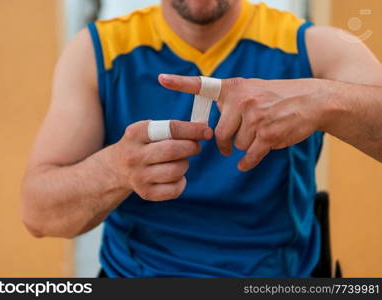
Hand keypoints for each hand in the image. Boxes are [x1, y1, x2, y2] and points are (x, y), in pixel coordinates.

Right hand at [107, 120, 212, 200]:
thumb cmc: (142, 144)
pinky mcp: (145, 193)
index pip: (169, 128)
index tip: (207, 131)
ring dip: (185, 164)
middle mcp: (134, 155)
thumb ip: (172, 129)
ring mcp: (138, 176)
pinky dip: (181, 182)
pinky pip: (175, 189)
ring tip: (180, 161)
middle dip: (191, 147)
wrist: (117, 168)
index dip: (192, 130)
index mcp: (135, 133)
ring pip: (176, 170)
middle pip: (173, 150)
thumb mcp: (148, 130)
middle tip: (196, 146)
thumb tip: (204, 130)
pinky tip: (175, 176)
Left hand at [159, 74, 329, 170]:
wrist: (311, 100)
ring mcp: (255, 117)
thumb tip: (217, 123)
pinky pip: (249, 156)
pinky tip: (246, 163)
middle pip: (220, 134)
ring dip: (245, 146)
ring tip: (259, 135)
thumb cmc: (277, 97)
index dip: (180, 83)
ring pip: (237, 145)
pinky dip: (248, 162)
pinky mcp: (268, 134)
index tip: (161, 79)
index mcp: (234, 88)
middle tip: (229, 145)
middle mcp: (242, 100)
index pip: (203, 85)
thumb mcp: (252, 89)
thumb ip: (232, 101)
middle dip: (225, 143)